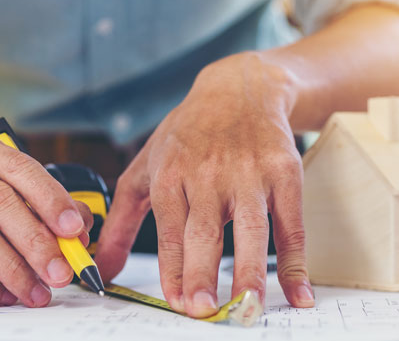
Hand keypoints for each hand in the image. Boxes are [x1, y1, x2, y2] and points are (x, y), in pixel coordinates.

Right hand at [0, 130, 92, 306]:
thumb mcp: (6, 206)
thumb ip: (45, 211)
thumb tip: (82, 228)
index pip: (18, 166)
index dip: (51, 199)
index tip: (76, 230)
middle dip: (37, 242)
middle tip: (62, 272)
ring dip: (13, 269)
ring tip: (36, 291)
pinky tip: (2, 296)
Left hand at [96, 53, 314, 316]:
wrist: (238, 89)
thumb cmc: (187, 135)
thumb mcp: (145, 167)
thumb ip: (122, 221)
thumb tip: (100, 269)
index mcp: (170, 173)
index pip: (170, 230)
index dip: (173, 269)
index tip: (176, 303)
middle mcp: (208, 173)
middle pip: (205, 231)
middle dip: (202, 273)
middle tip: (201, 311)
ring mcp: (249, 173)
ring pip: (251, 229)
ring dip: (250, 271)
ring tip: (247, 307)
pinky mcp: (284, 172)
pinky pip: (291, 225)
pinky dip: (296, 263)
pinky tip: (298, 294)